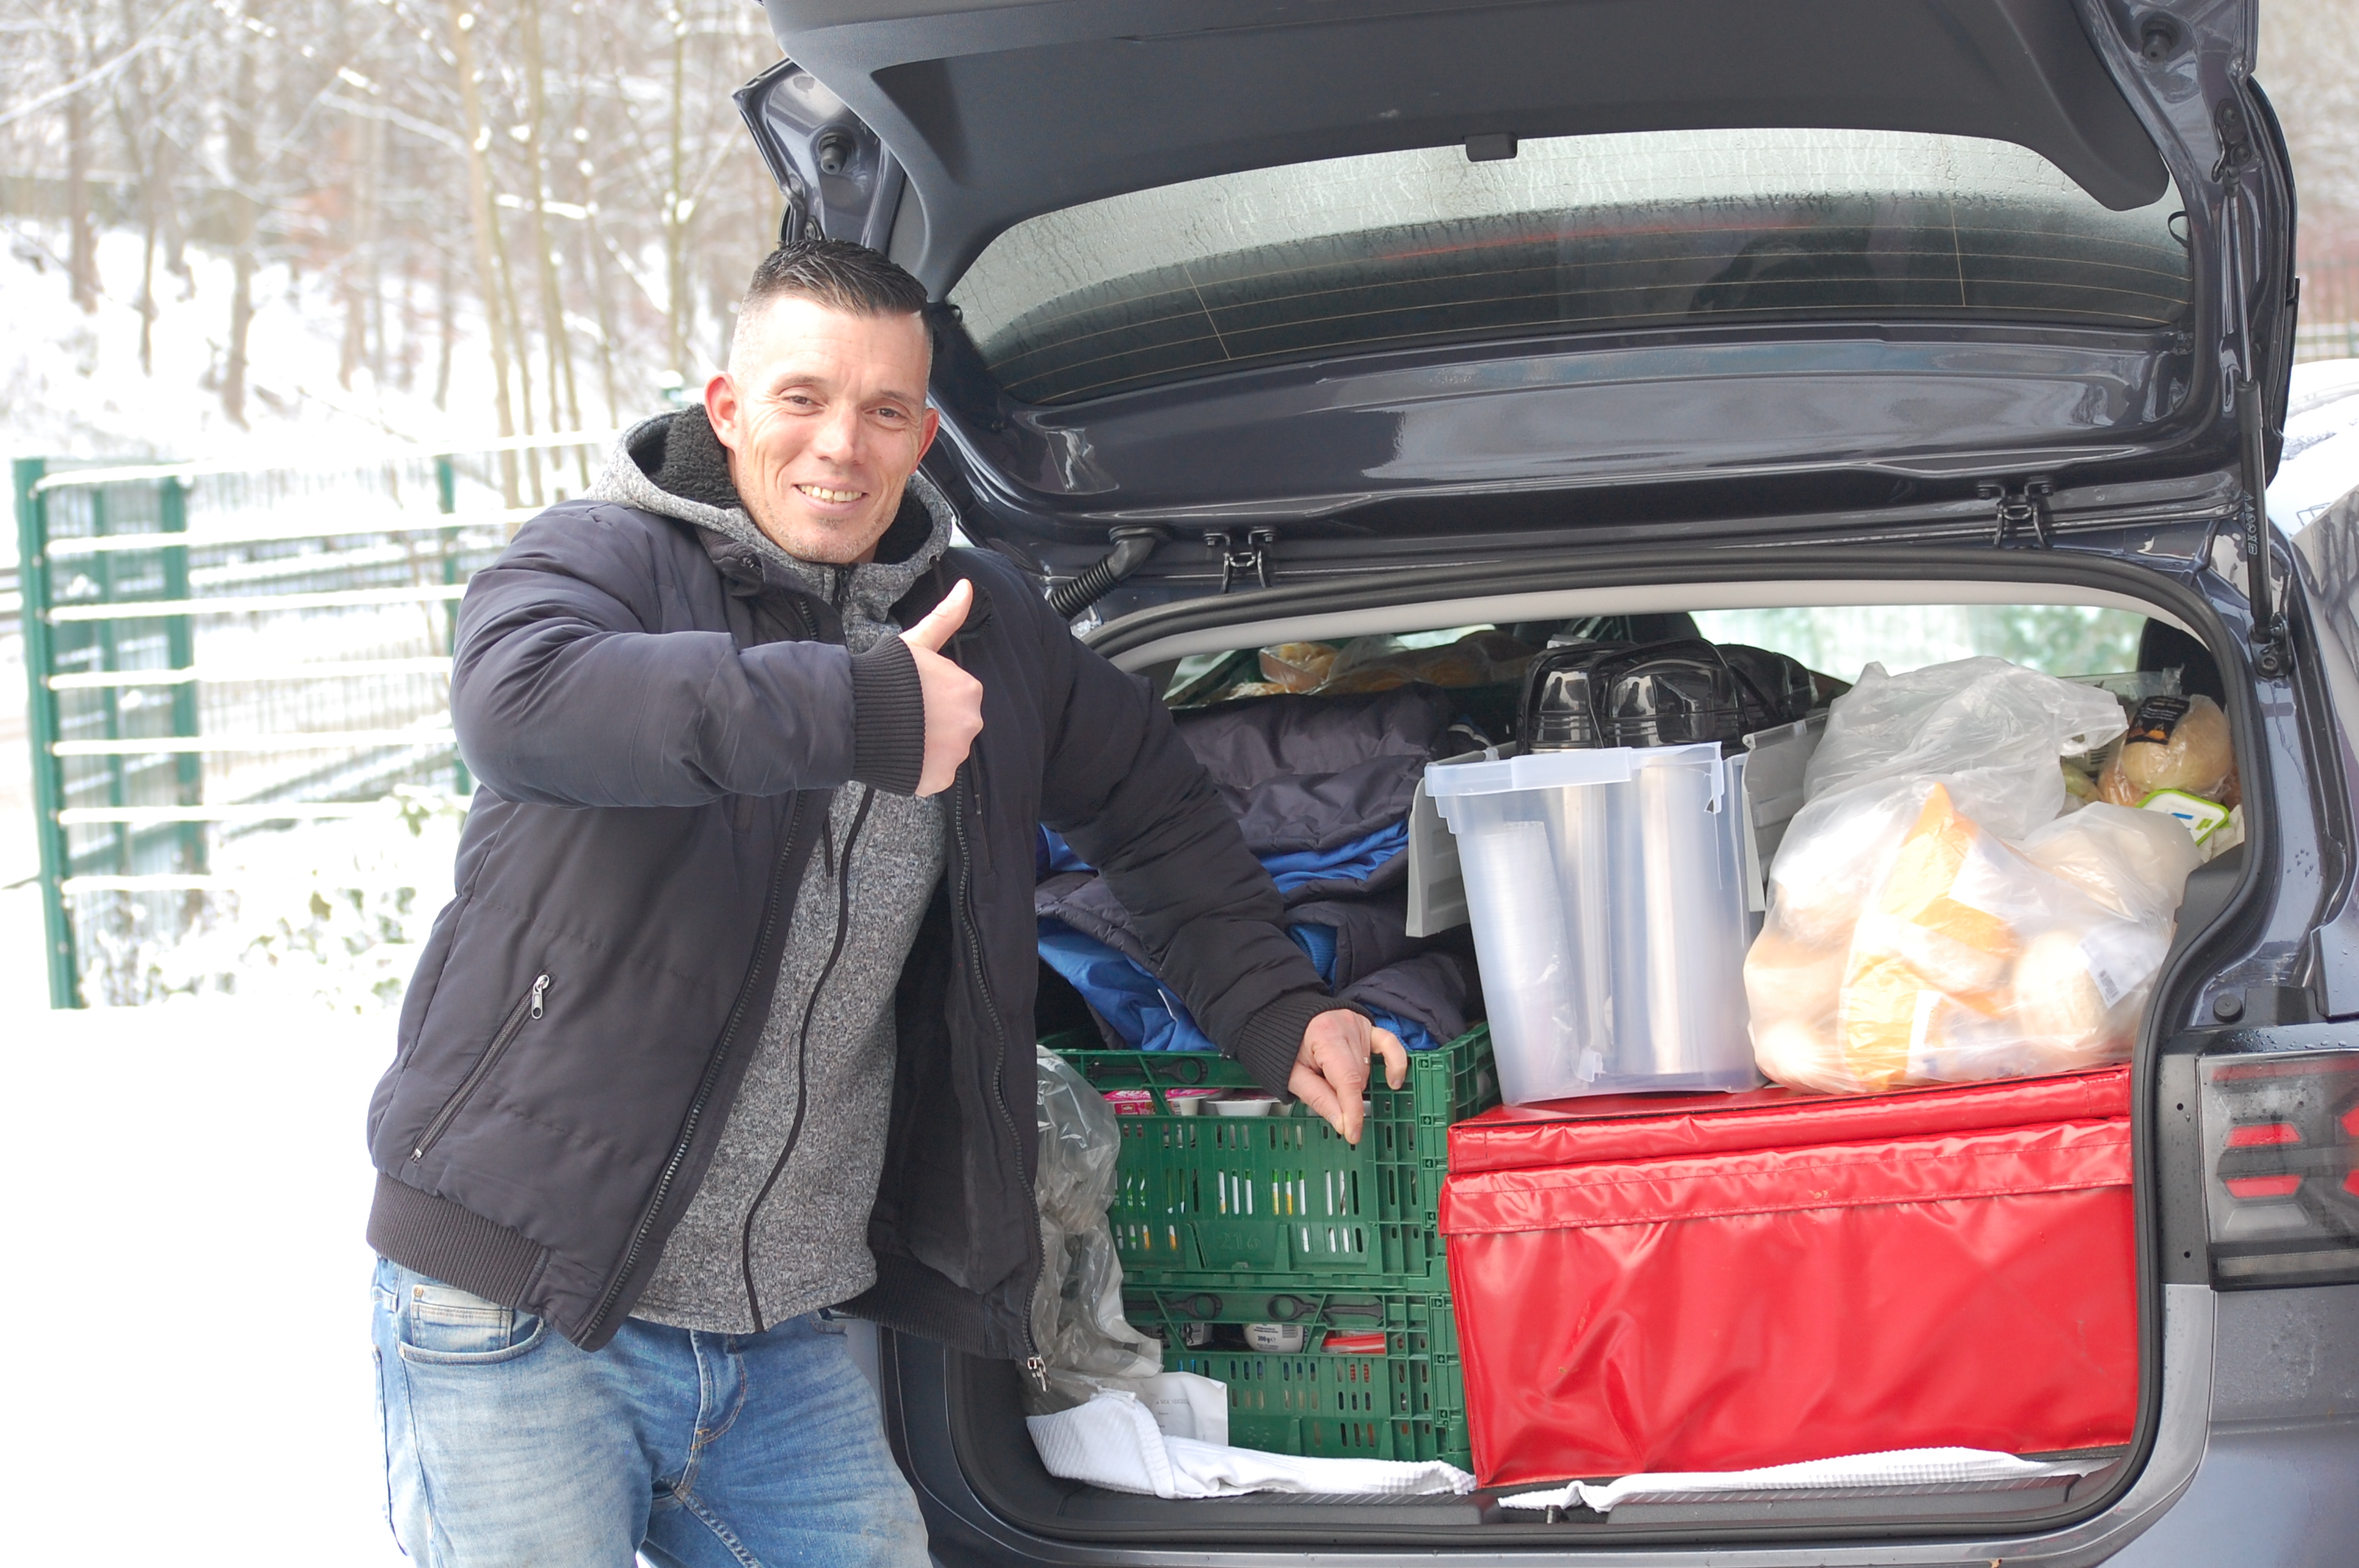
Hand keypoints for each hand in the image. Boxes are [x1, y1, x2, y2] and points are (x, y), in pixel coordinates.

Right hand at [900, 578, 983, 795]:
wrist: (855, 713)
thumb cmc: (886, 675)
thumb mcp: (917, 641)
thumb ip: (947, 617)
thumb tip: (967, 586)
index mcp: (969, 689)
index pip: (956, 697)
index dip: (931, 697)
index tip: (910, 695)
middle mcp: (971, 722)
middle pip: (954, 725)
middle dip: (932, 723)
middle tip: (902, 716)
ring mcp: (956, 753)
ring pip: (944, 751)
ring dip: (925, 747)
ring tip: (897, 735)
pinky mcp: (939, 778)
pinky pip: (932, 775)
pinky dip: (918, 769)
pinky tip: (899, 754)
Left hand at [1288, 1010, 1407, 1144]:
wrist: (1285, 1019)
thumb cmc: (1288, 1046)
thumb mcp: (1294, 1076)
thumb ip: (1319, 1099)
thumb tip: (1344, 1124)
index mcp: (1325, 1035)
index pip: (1347, 1080)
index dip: (1353, 1110)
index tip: (1353, 1133)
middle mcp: (1346, 1026)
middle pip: (1357, 1077)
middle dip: (1343, 1093)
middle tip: (1322, 1087)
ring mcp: (1359, 1024)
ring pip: (1369, 1069)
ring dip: (1354, 1081)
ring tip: (1331, 1074)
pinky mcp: (1368, 1026)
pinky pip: (1390, 1044)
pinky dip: (1395, 1063)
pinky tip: (1394, 1080)